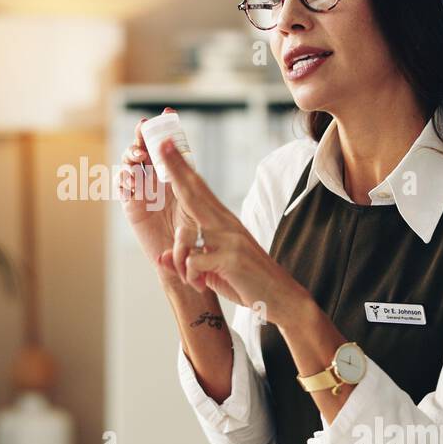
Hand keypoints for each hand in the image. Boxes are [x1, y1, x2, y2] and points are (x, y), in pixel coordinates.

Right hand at [118, 107, 196, 273]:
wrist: (185, 260)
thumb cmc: (195, 232)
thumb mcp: (192, 196)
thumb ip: (181, 171)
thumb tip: (171, 143)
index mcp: (174, 174)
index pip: (168, 144)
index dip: (165, 127)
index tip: (168, 112)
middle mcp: (157, 179)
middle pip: (144, 149)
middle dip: (142, 137)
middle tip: (144, 129)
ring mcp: (143, 191)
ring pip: (131, 164)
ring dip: (132, 155)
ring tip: (139, 157)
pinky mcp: (132, 206)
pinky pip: (123, 186)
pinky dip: (124, 178)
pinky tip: (131, 177)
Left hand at [153, 138, 309, 323]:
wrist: (281, 299)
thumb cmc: (246, 282)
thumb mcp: (211, 272)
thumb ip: (188, 262)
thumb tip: (161, 256)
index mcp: (223, 223)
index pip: (199, 191)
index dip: (183, 170)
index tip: (168, 148)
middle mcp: (227, 225)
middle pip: (194, 192)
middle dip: (176, 169)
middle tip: (161, 145)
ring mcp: (230, 239)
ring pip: (185, 235)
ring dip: (181, 261)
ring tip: (193, 280)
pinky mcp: (231, 257)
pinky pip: (193, 261)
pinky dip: (191, 276)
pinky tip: (202, 285)